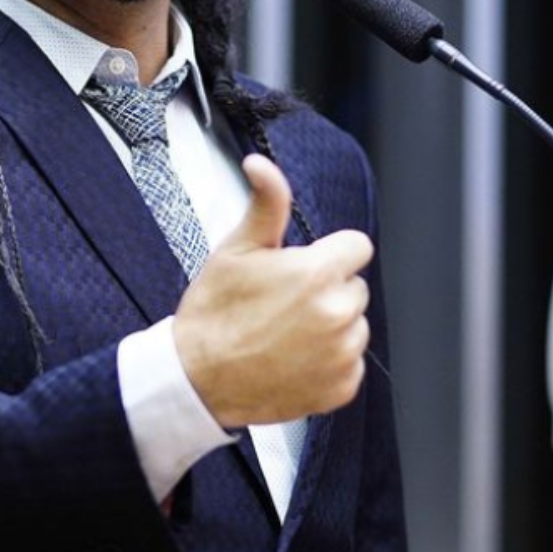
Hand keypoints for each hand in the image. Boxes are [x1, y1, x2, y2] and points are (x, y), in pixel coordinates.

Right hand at [173, 153, 372, 427]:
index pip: (356, 246)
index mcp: (316, 274)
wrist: (196, 379)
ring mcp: (342, 354)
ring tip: (285, 333)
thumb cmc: (213, 314)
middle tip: (283, 303)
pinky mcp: (341, 387)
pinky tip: (292, 359)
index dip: (328, 253)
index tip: (301, 268)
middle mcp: (338, 314)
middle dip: (327, 290)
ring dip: (330, 327)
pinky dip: (328, 363)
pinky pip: (349, 363)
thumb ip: (266, 204)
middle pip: (354, 287)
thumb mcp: (235, 250)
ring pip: (354, 326)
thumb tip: (261, 165)